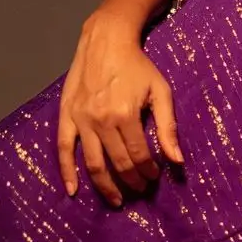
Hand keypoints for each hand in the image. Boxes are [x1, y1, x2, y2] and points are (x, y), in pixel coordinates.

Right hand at [57, 9, 183, 205]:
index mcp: (126, 114)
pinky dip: (67, 171)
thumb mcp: (160, 91)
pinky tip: (73, 190)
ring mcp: (81, 119)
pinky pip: (64, 149)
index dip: (149, 170)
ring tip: (117, 200)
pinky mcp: (66, 116)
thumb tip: (177, 159)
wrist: (106, 41)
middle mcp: (101, 120)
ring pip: (92, 162)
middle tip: (140, 190)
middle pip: (117, 162)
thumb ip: (168, 126)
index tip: (155, 177)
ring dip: (105, 185)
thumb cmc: (138, 66)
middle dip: (131, 180)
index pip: (139, 154)